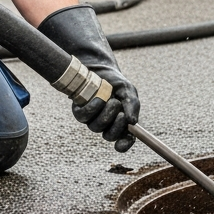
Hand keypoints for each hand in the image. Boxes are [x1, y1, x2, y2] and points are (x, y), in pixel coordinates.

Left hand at [37, 4, 140, 151]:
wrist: (99, 68)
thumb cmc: (115, 82)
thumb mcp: (128, 90)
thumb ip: (132, 104)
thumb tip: (133, 122)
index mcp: (121, 123)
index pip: (123, 141)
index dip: (124, 145)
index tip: (122, 144)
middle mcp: (106, 124)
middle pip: (109, 136)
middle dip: (116, 125)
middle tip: (120, 109)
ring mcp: (92, 119)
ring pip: (96, 127)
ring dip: (105, 113)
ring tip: (109, 98)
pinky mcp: (80, 112)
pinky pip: (83, 117)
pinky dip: (92, 108)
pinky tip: (98, 98)